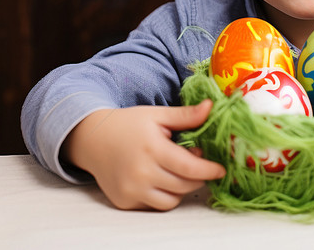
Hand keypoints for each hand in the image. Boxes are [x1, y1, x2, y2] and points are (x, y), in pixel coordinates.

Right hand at [62, 100, 225, 210]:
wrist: (92, 140)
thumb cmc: (128, 125)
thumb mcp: (157, 115)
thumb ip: (185, 116)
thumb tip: (211, 107)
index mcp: (152, 148)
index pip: (189, 167)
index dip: (209, 170)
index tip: (221, 169)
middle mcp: (140, 172)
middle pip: (184, 185)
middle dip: (197, 176)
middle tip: (196, 161)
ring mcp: (131, 189)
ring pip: (172, 200)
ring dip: (181, 189)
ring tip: (176, 171)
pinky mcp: (125, 201)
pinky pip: (154, 205)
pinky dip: (163, 195)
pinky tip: (160, 179)